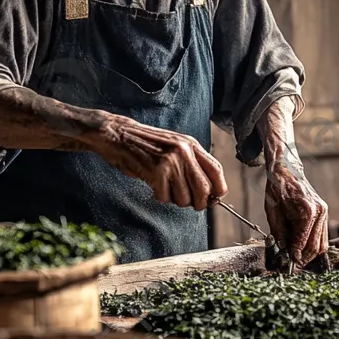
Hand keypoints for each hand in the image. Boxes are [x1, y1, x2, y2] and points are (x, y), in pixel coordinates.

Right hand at [92, 114, 226, 210]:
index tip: (214, 199)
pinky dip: (159, 197)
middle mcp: (184, 151)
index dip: (219, 189)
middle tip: (190, 204)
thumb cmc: (145, 143)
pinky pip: (165, 198)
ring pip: (185, 198)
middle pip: (204, 189)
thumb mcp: (174, 145)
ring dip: (175, 200)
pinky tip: (153, 186)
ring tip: (165, 189)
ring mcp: (171, 161)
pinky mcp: (156, 171)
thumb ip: (191, 162)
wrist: (119, 134)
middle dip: (199, 203)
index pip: (216, 170)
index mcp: (191, 144)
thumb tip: (207, 191)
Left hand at [264, 159, 327, 265]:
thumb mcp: (272, 212)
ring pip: (322, 243)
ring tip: (298, 258)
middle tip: (294, 264)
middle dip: (304, 257)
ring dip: (310, 253)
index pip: (303, 242)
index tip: (290, 263)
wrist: (286, 170)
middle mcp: (319, 212)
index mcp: (306, 211)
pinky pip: (322, 235)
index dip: (296, 255)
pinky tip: (303, 247)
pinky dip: (314, 244)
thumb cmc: (277, 189)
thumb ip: (279, 233)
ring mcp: (324, 212)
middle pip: (316, 246)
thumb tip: (284, 250)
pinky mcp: (324, 212)